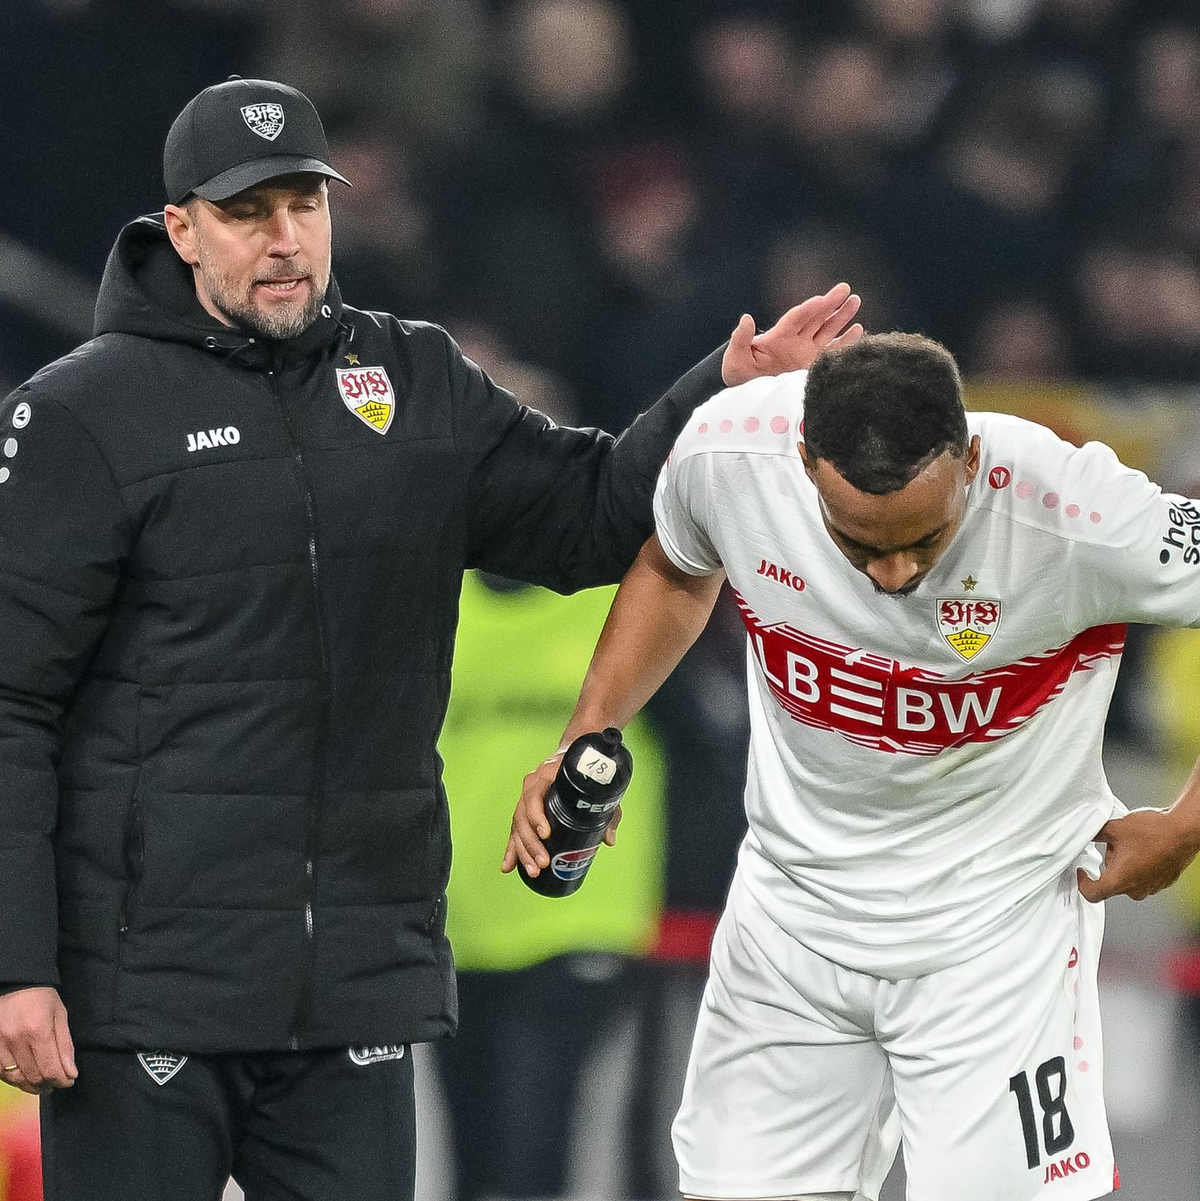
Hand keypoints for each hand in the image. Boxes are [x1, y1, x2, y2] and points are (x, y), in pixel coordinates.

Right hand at [0, 986, 76, 1094]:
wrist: (13, 985)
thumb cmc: (41, 997)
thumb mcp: (59, 1014)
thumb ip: (65, 1045)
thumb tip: (71, 1072)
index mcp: (38, 1031)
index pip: (50, 1068)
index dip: (61, 1080)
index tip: (69, 1081)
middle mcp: (16, 1041)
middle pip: (33, 1076)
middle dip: (48, 1084)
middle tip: (56, 1084)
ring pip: (15, 1079)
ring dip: (31, 1086)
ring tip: (42, 1086)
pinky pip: (1, 1074)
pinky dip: (15, 1080)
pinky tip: (25, 1078)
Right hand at [501, 753, 622, 876]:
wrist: (572, 756)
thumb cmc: (584, 771)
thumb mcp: (597, 788)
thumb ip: (607, 811)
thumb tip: (608, 839)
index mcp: (546, 775)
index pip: (534, 795)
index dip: (537, 816)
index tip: (546, 834)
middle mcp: (532, 787)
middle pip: (523, 816)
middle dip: (531, 843)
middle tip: (543, 862)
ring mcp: (526, 799)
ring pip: (518, 827)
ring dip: (523, 851)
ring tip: (533, 871)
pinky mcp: (526, 812)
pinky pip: (515, 832)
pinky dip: (512, 850)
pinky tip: (508, 867)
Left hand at [721, 282, 862, 385]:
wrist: (747, 392)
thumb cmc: (738, 372)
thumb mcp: (736, 356)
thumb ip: (741, 338)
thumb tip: (746, 318)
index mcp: (778, 337)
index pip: (796, 318)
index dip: (808, 309)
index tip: (821, 300)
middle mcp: (795, 341)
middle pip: (815, 318)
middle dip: (830, 304)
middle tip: (845, 289)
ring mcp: (806, 352)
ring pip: (827, 330)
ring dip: (841, 317)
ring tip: (855, 301)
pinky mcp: (813, 366)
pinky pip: (832, 352)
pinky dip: (845, 342)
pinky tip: (858, 330)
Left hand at [1077, 809, 1199, 902]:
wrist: (1183, 831)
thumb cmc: (1154, 832)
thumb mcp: (1114, 828)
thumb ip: (1095, 835)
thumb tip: (1087, 835)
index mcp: (1119, 881)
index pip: (1092, 894)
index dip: (1082, 882)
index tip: (1082, 872)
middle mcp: (1136, 889)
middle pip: (1111, 883)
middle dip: (1109, 863)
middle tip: (1115, 844)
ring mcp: (1151, 887)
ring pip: (1128, 879)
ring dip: (1125, 864)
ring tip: (1132, 843)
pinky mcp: (1163, 882)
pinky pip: (1144, 877)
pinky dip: (1140, 865)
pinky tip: (1144, 847)